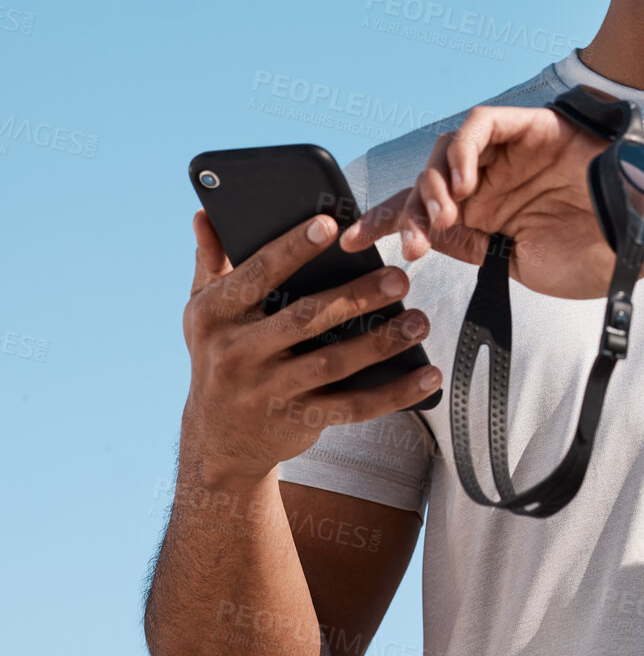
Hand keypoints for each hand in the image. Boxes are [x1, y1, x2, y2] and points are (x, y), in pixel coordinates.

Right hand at [181, 209, 441, 486]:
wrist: (218, 443)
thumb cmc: (219, 355)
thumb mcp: (204, 311)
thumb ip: (212, 260)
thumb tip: (207, 212)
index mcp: (214, 314)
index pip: (259, 273)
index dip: (294, 247)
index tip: (332, 225)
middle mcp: (237, 353)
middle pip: (305, 319)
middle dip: (356, 297)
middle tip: (400, 277)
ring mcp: (268, 391)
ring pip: (333, 363)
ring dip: (382, 342)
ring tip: (419, 321)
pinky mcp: (299, 420)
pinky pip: (353, 407)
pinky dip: (394, 392)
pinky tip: (427, 376)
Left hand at [338, 105, 643, 299]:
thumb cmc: (599, 255)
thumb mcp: (521, 265)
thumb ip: (475, 247)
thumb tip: (431, 238)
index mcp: (490, 217)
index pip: (424, 216)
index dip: (385, 224)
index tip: (353, 245)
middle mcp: (495, 181)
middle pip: (426, 183)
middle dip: (406, 213)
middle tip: (411, 243)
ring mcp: (511, 153)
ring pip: (446, 151)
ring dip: (432, 185)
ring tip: (444, 218)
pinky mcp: (529, 127)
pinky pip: (479, 125)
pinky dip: (461, 151)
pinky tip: (462, 184)